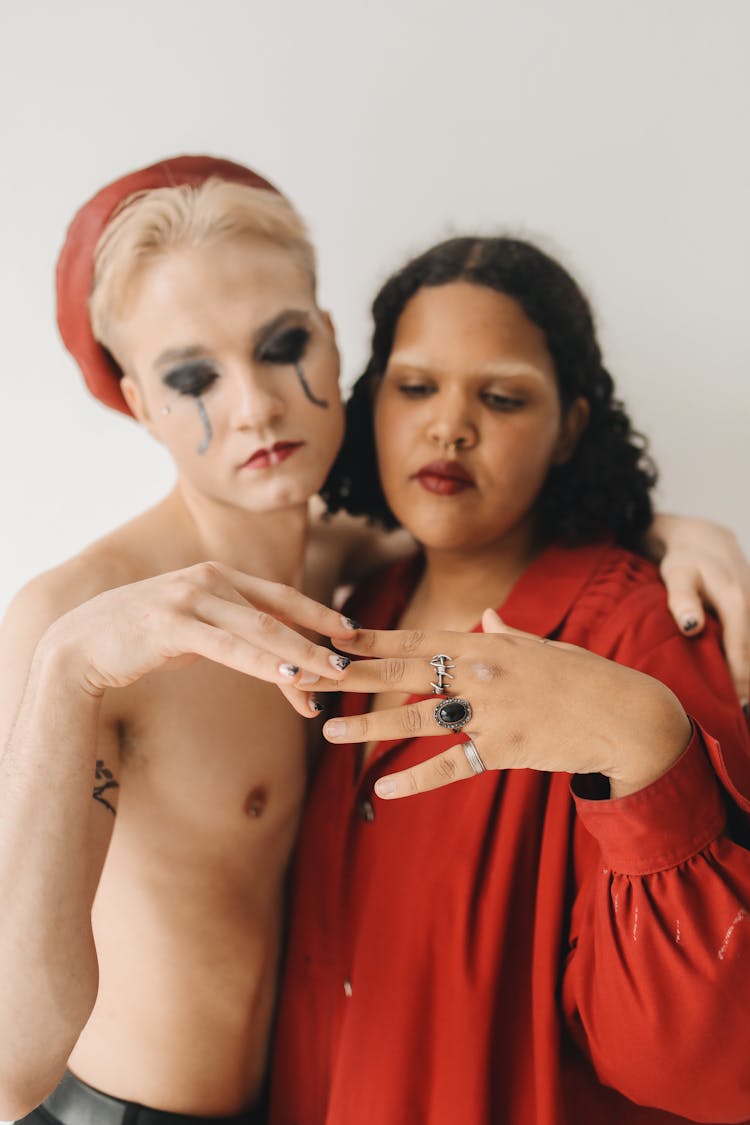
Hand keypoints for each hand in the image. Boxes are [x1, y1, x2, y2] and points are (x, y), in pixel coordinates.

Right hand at [37, 562, 355, 716]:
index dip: (317, 612)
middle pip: (277, 611)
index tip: (350, 629)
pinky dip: (261, 661)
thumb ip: (231, 634)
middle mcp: (207, 580)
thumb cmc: (140, 640)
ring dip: (299, 653)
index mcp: (216, 577)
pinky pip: (228, 646)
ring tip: (330, 673)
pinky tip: (287, 675)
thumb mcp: (193, 631)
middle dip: (318, 636)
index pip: (279, 595)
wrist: (78, 646)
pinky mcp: (171, 624)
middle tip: (352, 657)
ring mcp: (188, 598)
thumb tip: (273, 658)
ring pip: (259, 628)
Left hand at [318, 611, 690, 798]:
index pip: (417, 637)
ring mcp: (493, 710)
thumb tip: (487, 615)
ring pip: (419, 717)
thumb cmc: (584, 677)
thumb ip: (507, 633)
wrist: (628, 713)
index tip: (332, 636)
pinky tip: (384, 787)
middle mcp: (483, 671)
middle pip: (405, 672)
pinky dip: (418, 778)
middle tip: (308, 676)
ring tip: (328, 732)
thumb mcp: (543, 647)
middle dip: (352, 674)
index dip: (371, 638)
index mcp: (487, 643)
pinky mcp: (506, 748)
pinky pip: (453, 765)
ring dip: (369, 724)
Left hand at [648, 514, 749, 706]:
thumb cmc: (685, 561)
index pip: (741, 648)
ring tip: (741, 706)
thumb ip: (682, 599)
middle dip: (749, 683)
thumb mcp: (676, 575)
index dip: (741, 679)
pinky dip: (748, 658)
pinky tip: (743, 684)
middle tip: (739, 716)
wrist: (703, 539)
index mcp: (736, 601)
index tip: (738, 707)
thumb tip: (691, 627)